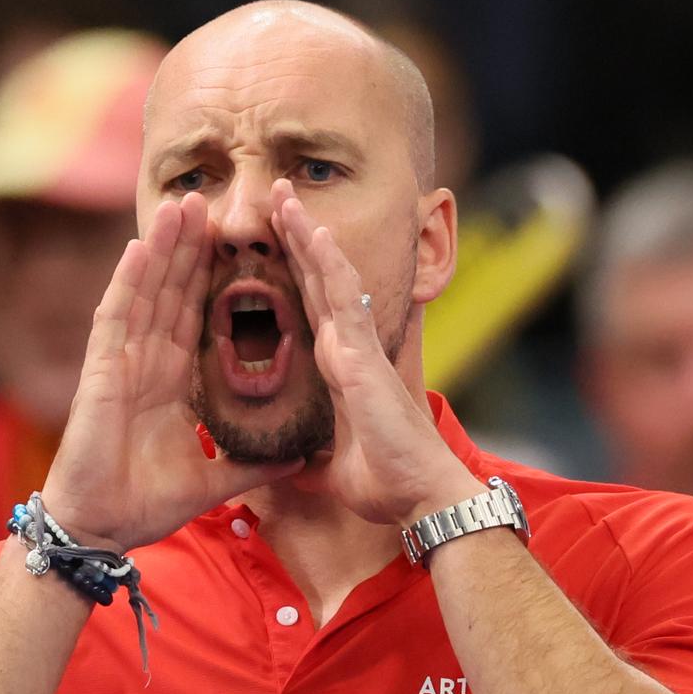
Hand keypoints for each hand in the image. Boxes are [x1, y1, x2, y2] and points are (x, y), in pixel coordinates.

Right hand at [41, 193, 303, 550]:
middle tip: (208, 200)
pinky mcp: (101, 371)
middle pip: (173, 291)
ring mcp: (121, 361)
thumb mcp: (216, 478)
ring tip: (181, 204)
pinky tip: (142, 245)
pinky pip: (115, 316)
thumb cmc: (145, 503)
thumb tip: (298, 456)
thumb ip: (254, 463)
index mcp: (173, 382)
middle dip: (190, 247)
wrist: (104, 528)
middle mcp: (147, 362)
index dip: (215, 278)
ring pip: (146, 291)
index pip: (199, 317)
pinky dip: (129, 280)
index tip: (239, 242)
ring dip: (163, 247)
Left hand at [272, 180, 473, 524]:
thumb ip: (312, 456)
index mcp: (338, 368)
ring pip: (329, 278)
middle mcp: (348, 348)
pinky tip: (314, 233)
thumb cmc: (386, 484)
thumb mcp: (330, 466)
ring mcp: (358, 347)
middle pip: (317, 280)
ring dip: (307, 235)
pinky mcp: (364, 356)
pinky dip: (330, 265)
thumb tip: (290, 469)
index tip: (274, 238)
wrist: (418, 497)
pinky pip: (345, 301)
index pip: (310, 306)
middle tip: (276, 195)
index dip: (294, 271)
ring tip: (285, 195)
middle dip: (296, 237)